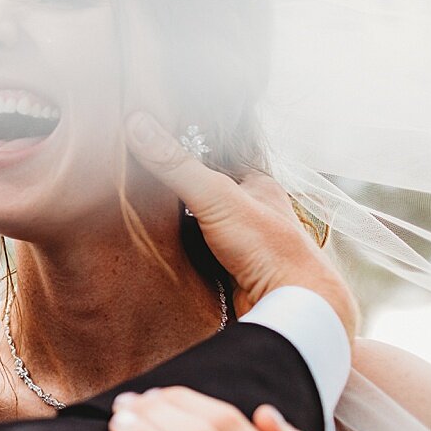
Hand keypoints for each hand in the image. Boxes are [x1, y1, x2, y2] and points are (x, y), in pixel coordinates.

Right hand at [124, 112, 356, 341]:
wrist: (293, 307)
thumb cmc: (267, 247)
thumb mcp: (215, 196)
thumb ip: (175, 164)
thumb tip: (137, 123)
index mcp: (258, 185)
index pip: (216, 159)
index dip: (185, 152)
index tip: (150, 145)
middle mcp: (254, 212)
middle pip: (207, 194)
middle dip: (177, 192)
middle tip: (138, 183)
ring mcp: (244, 244)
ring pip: (202, 226)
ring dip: (178, 226)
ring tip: (141, 214)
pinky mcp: (233, 273)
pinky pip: (200, 256)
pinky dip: (182, 252)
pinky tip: (161, 249)